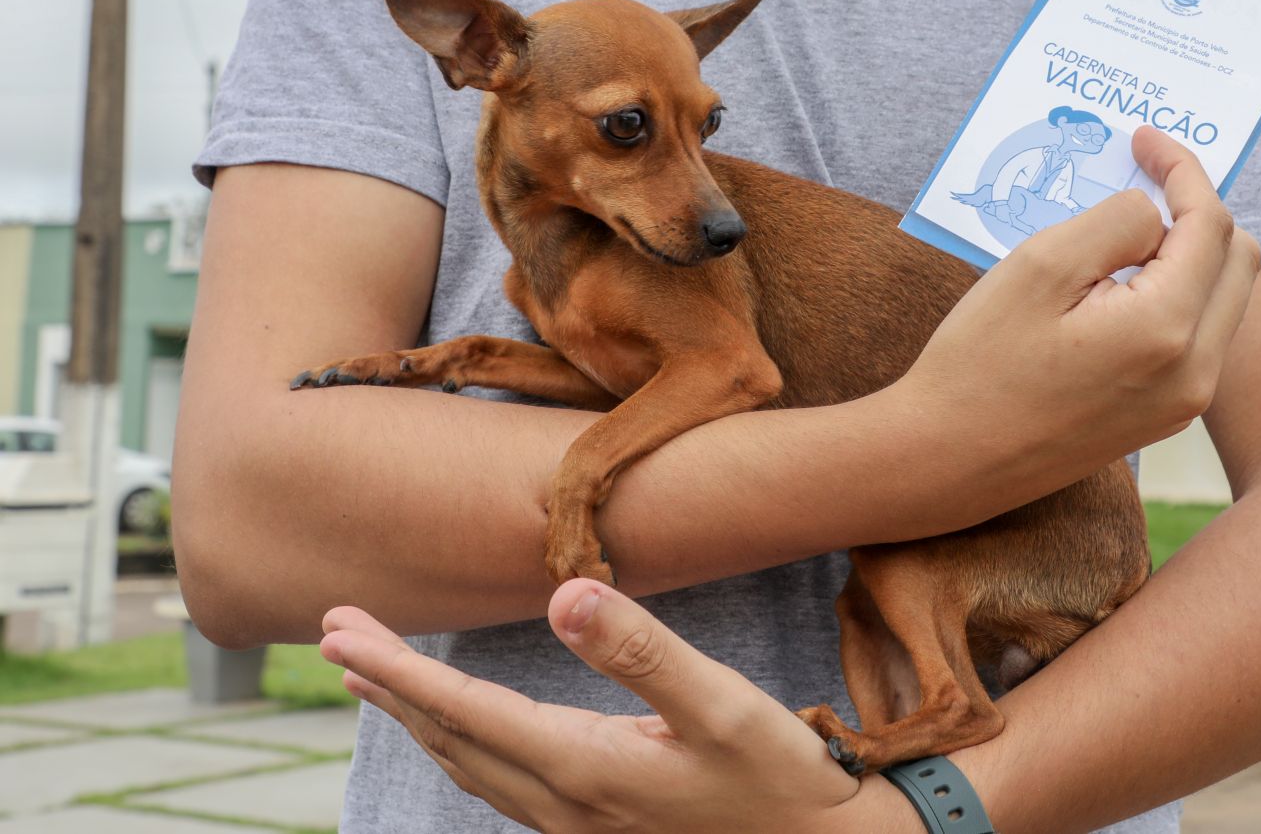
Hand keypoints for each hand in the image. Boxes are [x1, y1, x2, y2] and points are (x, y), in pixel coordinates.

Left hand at [320, 580, 908, 832]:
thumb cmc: (778, 778)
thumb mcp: (721, 704)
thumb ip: (641, 650)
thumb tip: (563, 597)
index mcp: (584, 768)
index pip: (465, 713)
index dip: (398, 670)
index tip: (342, 632)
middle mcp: (563, 804)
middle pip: (450, 739)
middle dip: (387, 685)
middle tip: (334, 634)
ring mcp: (575, 825)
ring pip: (468, 766)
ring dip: (414, 717)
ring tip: (372, 676)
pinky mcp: (594, 828)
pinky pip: (498, 784)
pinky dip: (458, 746)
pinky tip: (457, 731)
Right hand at [896, 125, 1260, 497]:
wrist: (947, 460)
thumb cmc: (979, 363)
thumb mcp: (1040, 267)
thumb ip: (1116, 223)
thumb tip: (1156, 216)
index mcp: (1166, 329)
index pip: (1208, 223)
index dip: (1181, 170)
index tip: (1143, 141)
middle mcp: (1195, 372)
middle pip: (1237, 258)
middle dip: (1197, 208)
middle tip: (1140, 182)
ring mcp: (1184, 402)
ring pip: (1223, 298)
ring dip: (1189, 253)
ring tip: (1123, 235)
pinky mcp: (1165, 418)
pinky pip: (1197, 336)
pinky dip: (1177, 295)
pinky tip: (1119, 285)